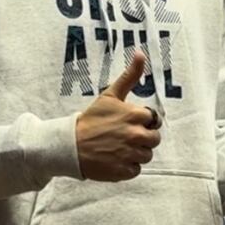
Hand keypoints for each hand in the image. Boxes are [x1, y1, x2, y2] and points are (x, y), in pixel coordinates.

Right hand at [75, 50, 161, 181]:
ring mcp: (130, 154)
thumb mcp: (110, 95)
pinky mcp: (124, 171)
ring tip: (117, 147)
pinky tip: (114, 158)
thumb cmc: (91, 119)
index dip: (143, 121)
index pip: (154, 120)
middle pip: (154, 139)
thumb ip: (130, 76)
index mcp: (136, 115)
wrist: (70, 145)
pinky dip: (127, 166)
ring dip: (135, 153)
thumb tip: (141, 53)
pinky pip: (136, 170)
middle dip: (142, 138)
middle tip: (123, 136)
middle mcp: (136, 135)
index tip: (128, 122)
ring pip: (146, 155)